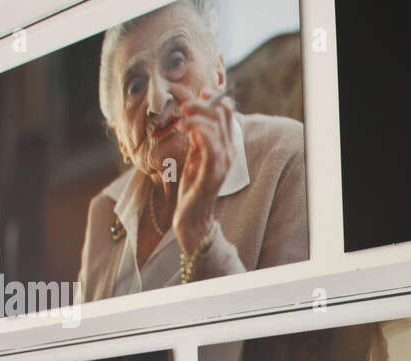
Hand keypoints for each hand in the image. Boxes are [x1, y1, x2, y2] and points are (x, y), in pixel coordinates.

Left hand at [172, 85, 234, 256]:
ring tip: (182, 120)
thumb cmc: (193, 186)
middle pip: (221, 115)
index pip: (227, 113)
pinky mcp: (211, 173)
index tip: (199, 93)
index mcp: (226, 146)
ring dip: (196, 117)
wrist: (193, 217)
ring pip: (215, 127)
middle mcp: (228, 152)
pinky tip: (186, 129)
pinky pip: (210, 146)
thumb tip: (193, 111)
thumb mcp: (195, 155)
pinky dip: (198, 132)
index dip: (215, 98)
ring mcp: (221, 163)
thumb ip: (198, 136)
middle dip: (201, 105)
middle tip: (184, 107)